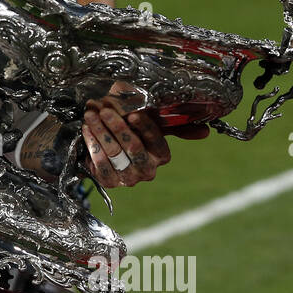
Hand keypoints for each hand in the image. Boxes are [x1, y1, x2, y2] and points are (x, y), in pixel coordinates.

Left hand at [79, 81, 206, 187]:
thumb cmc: (132, 131)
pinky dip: (92, 145)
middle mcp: (148, 170)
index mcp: (161, 156)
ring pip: (114, 154)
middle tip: (104, 110)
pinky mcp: (109, 183)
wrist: (105, 147)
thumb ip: (176, 125)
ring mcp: (128, 179)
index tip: (133, 113)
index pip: (156, 141)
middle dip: (118, 127)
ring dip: (101, 132)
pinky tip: (86, 130)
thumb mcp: (152, 125)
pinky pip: (99, 165)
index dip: (145, 128)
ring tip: (91, 115)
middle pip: (133, 148)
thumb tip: (206, 132)